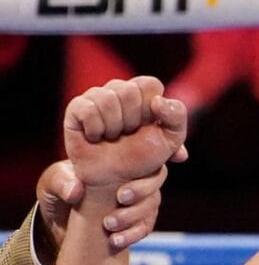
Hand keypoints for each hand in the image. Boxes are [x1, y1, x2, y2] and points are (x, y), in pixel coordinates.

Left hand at [36, 160, 169, 252]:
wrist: (61, 222)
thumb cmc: (60, 191)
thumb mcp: (52, 182)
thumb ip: (60, 181)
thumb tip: (76, 191)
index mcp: (119, 158)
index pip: (151, 150)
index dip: (171, 149)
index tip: (179, 156)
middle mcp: (135, 176)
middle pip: (157, 177)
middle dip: (143, 188)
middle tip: (121, 197)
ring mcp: (139, 199)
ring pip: (153, 204)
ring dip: (134, 215)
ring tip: (109, 224)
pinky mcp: (137, 221)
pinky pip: (146, 226)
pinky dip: (133, 234)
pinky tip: (116, 240)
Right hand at [64, 76, 187, 187]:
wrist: (116, 181)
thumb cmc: (144, 158)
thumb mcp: (171, 139)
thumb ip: (176, 116)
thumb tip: (158, 101)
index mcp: (143, 93)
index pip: (150, 84)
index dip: (151, 109)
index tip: (149, 126)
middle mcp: (119, 90)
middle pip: (129, 91)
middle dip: (133, 121)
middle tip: (128, 135)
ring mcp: (96, 97)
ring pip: (108, 99)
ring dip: (114, 127)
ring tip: (112, 137)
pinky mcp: (76, 108)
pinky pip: (88, 110)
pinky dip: (95, 129)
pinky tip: (96, 137)